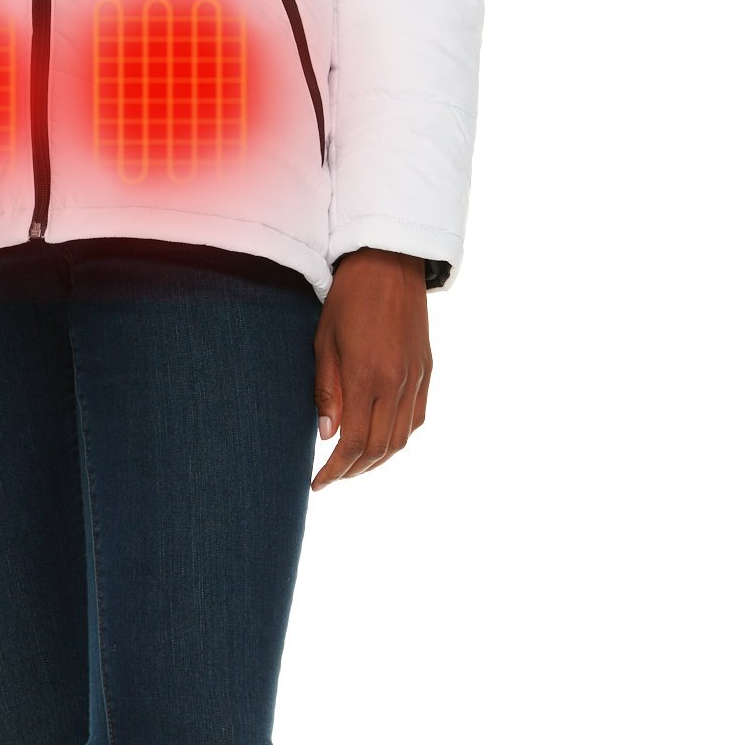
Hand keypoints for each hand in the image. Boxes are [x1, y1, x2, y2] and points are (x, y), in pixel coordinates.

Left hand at [312, 249, 432, 489]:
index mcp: (367, 377)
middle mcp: (397, 383)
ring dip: (377, 460)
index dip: (336, 470)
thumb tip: (328, 435)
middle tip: (332, 477)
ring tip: (354, 465)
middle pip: (380, 449)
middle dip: (354, 471)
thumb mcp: (324, 342)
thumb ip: (327, 391)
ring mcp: (416, 378)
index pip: (354, 443)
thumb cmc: (348, 299)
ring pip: (402, 439)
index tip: (318, 482)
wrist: (389, 263)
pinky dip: (399, 438)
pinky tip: (381, 440)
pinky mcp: (427, 370)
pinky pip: (417, 418)